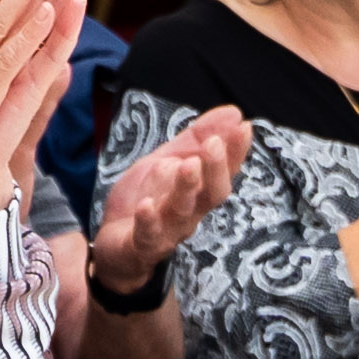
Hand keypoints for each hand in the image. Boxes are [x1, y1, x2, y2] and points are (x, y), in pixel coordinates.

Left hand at [88, 103, 245, 290]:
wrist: (115, 245)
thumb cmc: (148, 200)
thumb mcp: (168, 160)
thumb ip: (196, 138)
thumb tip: (234, 113)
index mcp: (198, 192)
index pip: (224, 171)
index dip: (235, 153)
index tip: (244, 128)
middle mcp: (190, 213)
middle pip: (211, 195)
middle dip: (215, 169)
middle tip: (214, 144)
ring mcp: (166, 231)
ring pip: (182, 213)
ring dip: (186, 189)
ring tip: (188, 165)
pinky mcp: (141, 246)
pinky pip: (147, 236)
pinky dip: (148, 222)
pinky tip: (146, 205)